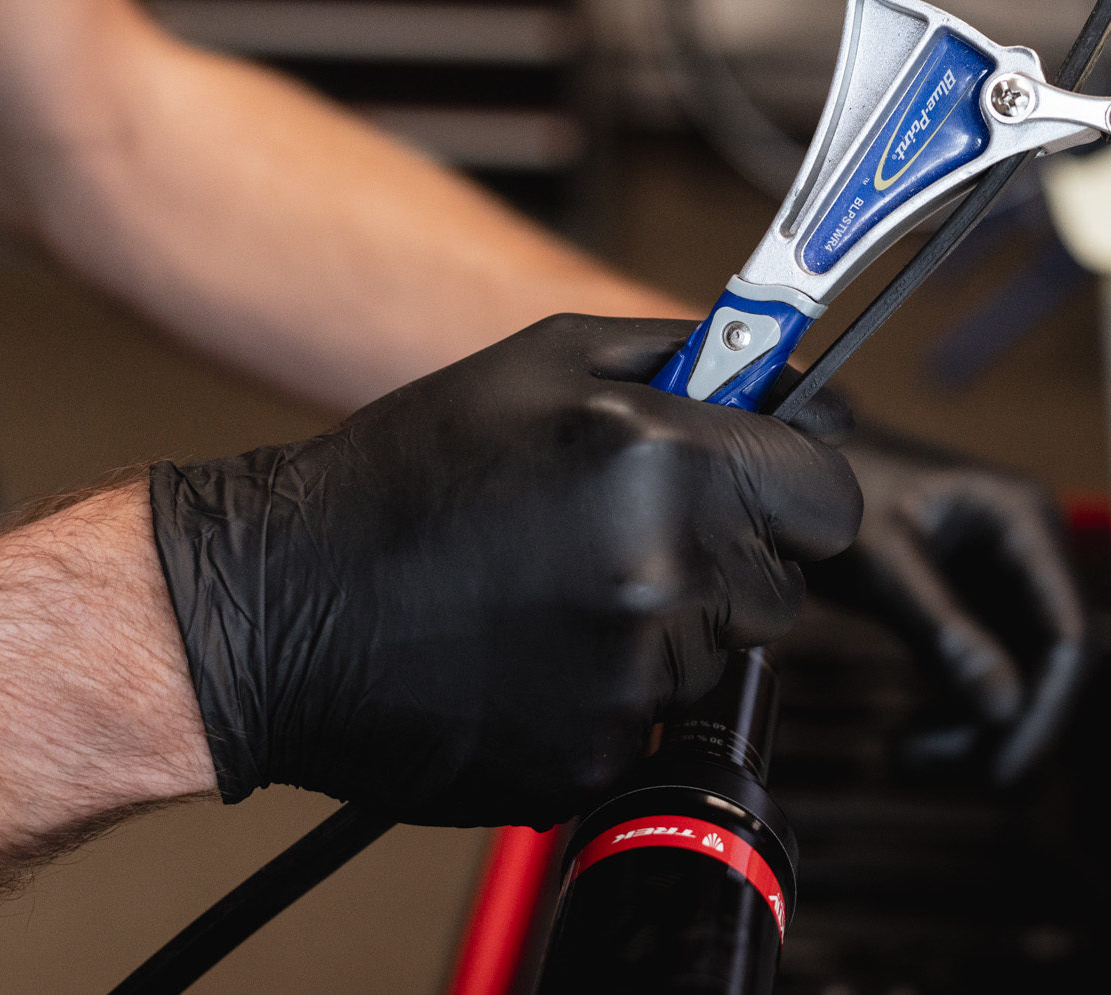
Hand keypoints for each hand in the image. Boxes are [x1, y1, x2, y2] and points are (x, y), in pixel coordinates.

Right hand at [148, 315, 859, 826]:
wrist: (281, 607)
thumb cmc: (407, 476)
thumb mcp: (547, 362)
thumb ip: (689, 356)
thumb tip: (784, 369)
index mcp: (666, 462)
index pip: (830, 497)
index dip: (797, 488)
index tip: (765, 487)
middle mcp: (664, 572)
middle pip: (785, 586)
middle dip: (732, 558)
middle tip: (634, 533)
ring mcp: (632, 674)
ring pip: (720, 656)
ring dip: (670, 626)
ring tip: (561, 588)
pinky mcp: (596, 754)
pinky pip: (654, 718)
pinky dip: (611, 691)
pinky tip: (532, 648)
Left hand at [815, 425, 1084, 783]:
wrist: (790, 458)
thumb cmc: (831, 486)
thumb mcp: (883, 561)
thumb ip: (943, 630)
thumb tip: (1003, 708)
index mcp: (1023, 521)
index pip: (1067, 634)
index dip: (1045, 709)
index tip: (1000, 767)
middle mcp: (1028, 550)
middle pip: (1048, 665)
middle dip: (1001, 727)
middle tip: (933, 769)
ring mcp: (1002, 577)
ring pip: (1019, 677)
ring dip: (974, 729)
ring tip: (904, 755)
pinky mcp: (972, 603)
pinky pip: (985, 673)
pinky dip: (954, 712)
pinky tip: (907, 739)